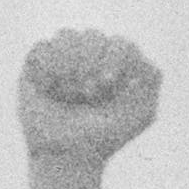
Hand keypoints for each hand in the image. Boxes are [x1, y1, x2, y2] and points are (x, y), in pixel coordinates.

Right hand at [18, 29, 160, 161]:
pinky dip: (47, 68)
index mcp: (120, 67)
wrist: (65, 153)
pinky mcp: (39, 63)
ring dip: (69, 64)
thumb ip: (149, 89)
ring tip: (69, 93)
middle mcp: (93, 58)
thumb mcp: (137, 117)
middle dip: (91, 63)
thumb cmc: (103, 136)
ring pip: (68, 35)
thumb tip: (147, 66)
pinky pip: (43, 47)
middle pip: (94, 36)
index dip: (116, 58)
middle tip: (89, 93)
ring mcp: (65, 58)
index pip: (123, 45)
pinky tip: (49, 89)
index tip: (109, 82)